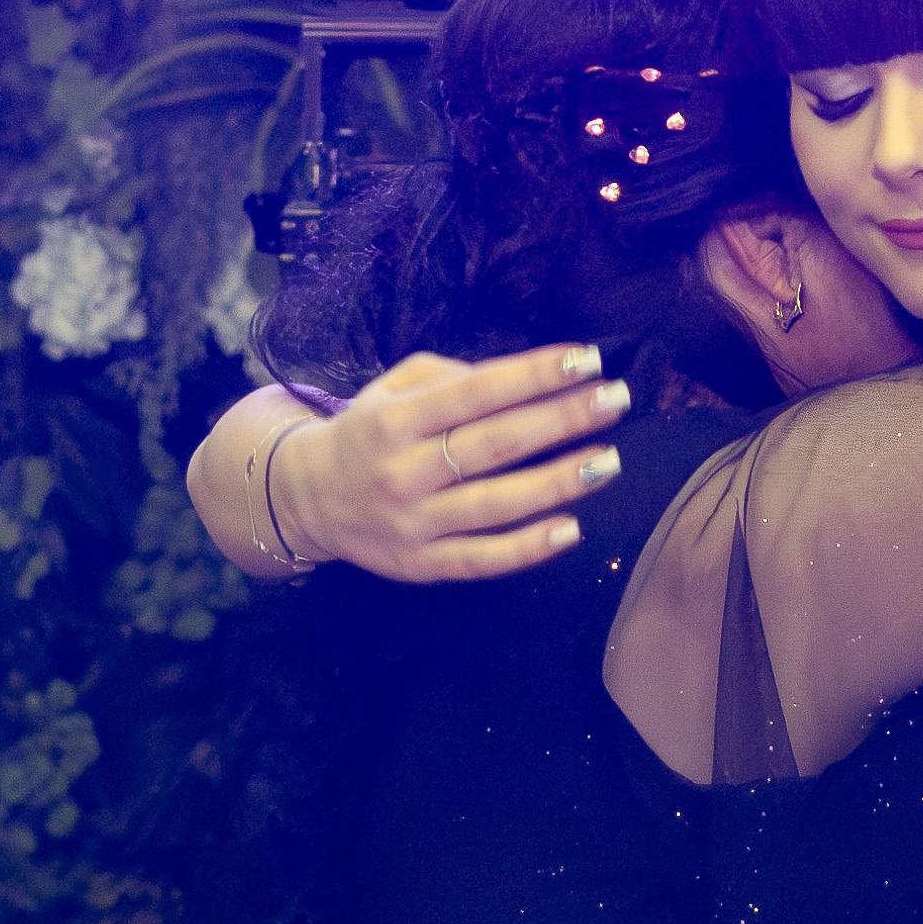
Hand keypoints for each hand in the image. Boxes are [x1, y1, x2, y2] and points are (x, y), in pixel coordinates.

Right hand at [275, 345, 635, 582]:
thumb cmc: (367, 432)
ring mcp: (411, 522)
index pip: (478, 391)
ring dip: (559, 482)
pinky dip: (527, 548)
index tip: (588, 359)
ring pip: (496, 503)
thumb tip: (519, 377)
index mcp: (395, 419)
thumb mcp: (392, 389)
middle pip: (495, 443)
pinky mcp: (420, 564)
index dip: (535, 374)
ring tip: (608, 461)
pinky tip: (571, 530)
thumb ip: (449, 376)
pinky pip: (481, 559)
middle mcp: (402, 470)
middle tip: (616, 400)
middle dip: (563, 419)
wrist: (306, 498)